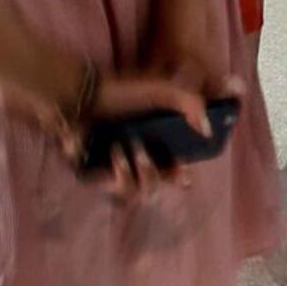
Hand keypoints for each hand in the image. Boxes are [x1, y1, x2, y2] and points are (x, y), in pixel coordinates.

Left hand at [73, 62, 217, 198]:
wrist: (80, 96)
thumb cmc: (118, 91)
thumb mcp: (161, 91)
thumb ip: (190, 104)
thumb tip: (206, 131)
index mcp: (152, 144)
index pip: (173, 171)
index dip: (181, 175)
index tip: (183, 170)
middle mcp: (134, 160)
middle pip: (158, 187)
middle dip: (161, 176)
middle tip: (156, 161)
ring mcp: (113, 172)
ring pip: (140, 194)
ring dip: (143, 174)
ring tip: (130, 150)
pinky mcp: (96, 179)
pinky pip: (117, 193)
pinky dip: (122, 176)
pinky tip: (116, 156)